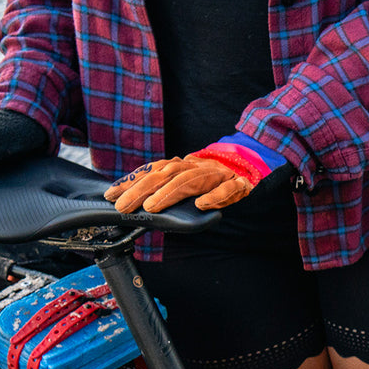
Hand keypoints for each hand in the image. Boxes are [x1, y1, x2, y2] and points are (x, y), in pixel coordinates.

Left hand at [105, 133, 286, 213]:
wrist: (257, 162)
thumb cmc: (219, 175)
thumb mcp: (191, 177)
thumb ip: (169, 185)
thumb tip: (138, 197)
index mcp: (184, 165)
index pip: (153, 170)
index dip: (131, 181)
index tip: (110, 194)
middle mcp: (197, 166)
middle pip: (165, 175)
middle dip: (141, 189)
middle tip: (123, 205)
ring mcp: (218, 173)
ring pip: (190, 181)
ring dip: (169, 193)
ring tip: (152, 207)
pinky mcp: (239, 183)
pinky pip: (226, 190)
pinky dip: (214, 196)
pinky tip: (201, 205)